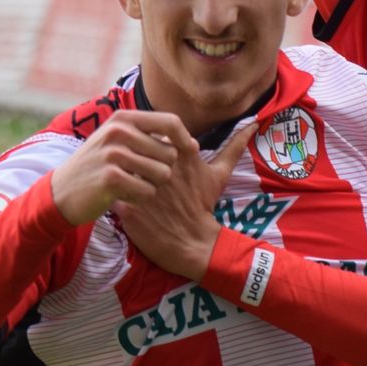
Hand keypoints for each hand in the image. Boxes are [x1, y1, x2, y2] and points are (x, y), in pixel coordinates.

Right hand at [48, 110, 188, 225]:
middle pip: (170, 152)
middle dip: (165, 169)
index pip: (170, 121)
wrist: (61, 192)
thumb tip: (192, 143)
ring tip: (134, 185)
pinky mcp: (110, 177)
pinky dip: (141, 198)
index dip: (185, 139)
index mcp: (123, 118)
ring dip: (153, 185)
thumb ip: (150, 136)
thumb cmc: (98, 167)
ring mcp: (113, 154)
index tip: (190, 152)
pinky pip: (148, 191)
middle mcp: (118, 131)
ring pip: (162, 173)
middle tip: (144, 177)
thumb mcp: (117, 140)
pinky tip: (125, 196)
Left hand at [114, 122, 256, 279]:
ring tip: (120, 179)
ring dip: (118, 171)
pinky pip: (111, 192)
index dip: (146, 141)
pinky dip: (111, 192)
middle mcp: (161, 170)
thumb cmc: (203, 205)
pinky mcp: (129, 209)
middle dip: (129, 153)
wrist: (193, 243)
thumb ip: (234, 146)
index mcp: (180, 156)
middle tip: (130, 164)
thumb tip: (254, 122)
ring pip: (120, 168)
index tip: (147, 151)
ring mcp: (144, 189)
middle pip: (134, 148)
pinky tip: (116, 195)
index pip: (153, 133)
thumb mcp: (220, 174)